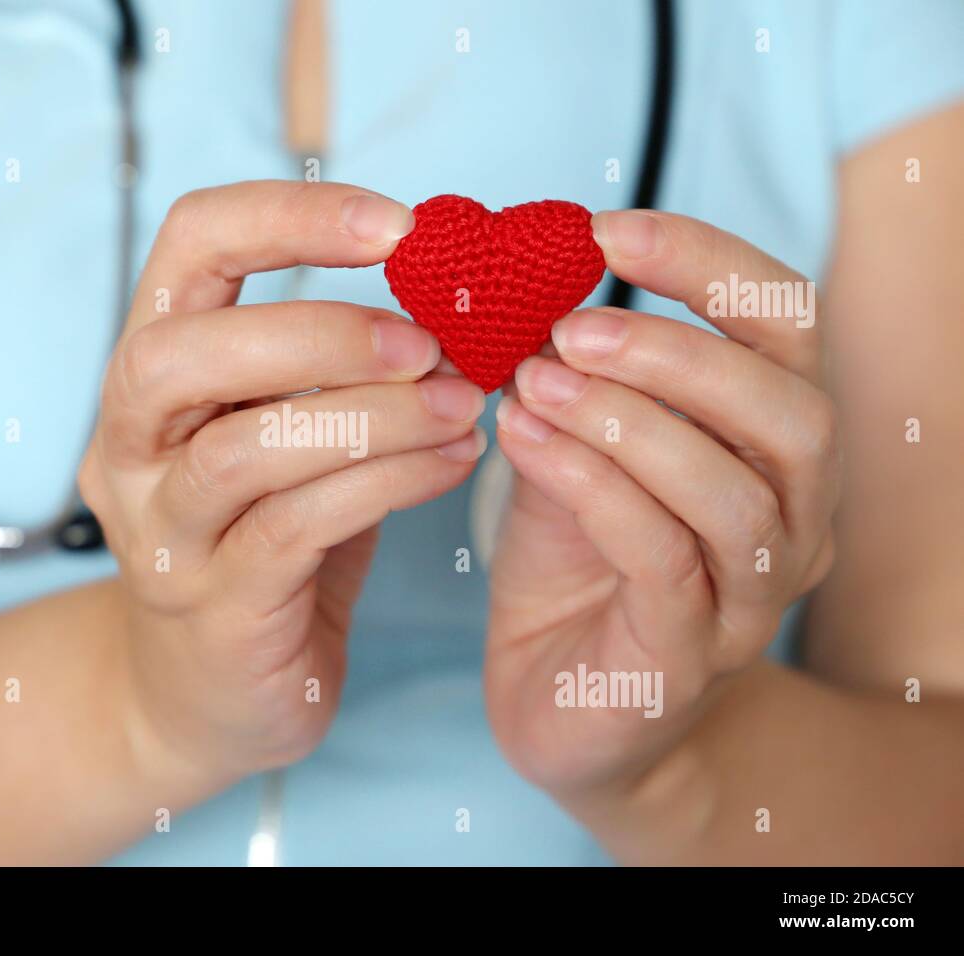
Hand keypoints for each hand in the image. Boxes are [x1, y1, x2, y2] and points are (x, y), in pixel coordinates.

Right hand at [79, 181, 486, 782]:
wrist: (210, 694)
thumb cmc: (266, 543)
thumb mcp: (290, 435)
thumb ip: (335, 370)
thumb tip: (457, 294)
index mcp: (149, 377)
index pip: (187, 247)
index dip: (287, 214)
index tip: (398, 225)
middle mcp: (128, 448)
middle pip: (177, 353)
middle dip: (317, 330)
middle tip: (428, 344)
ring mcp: (160, 534)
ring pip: (243, 449)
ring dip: (374, 416)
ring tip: (465, 406)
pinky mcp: (211, 607)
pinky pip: (297, 528)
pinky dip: (388, 482)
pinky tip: (453, 463)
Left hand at [486, 210, 837, 794]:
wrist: (568, 711)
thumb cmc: (575, 570)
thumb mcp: (570, 451)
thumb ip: (564, 378)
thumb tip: (507, 280)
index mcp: (770, 446)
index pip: (786, 329)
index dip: (710, 266)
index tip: (608, 230)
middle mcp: (790, 520)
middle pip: (790, 412)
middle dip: (680, 353)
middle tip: (570, 327)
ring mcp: (748, 596)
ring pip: (728, 491)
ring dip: (628, 420)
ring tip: (532, 381)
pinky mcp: (687, 655)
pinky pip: (658, 556)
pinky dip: (589, 485)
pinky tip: (519, 437)